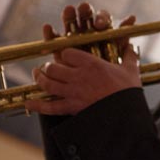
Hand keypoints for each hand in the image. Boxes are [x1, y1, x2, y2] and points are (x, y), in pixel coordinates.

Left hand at [24, 3, 139, 114]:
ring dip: (40, 79)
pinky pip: (50, 106)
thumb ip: (128, 55)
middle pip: (54, 67)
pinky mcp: (72, 108)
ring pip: (48, 83)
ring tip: (38, 75)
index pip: (67, 52)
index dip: (64, 53)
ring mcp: (73, 93)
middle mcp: (78, 76)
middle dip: (49, 66)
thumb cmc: (129, 91)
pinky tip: (29, 103)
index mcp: (91, 64)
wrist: (127, 114)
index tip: (66, 56)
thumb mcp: (130, 70)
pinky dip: (37, 105)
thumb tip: (130, 46)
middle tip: (49, 67)